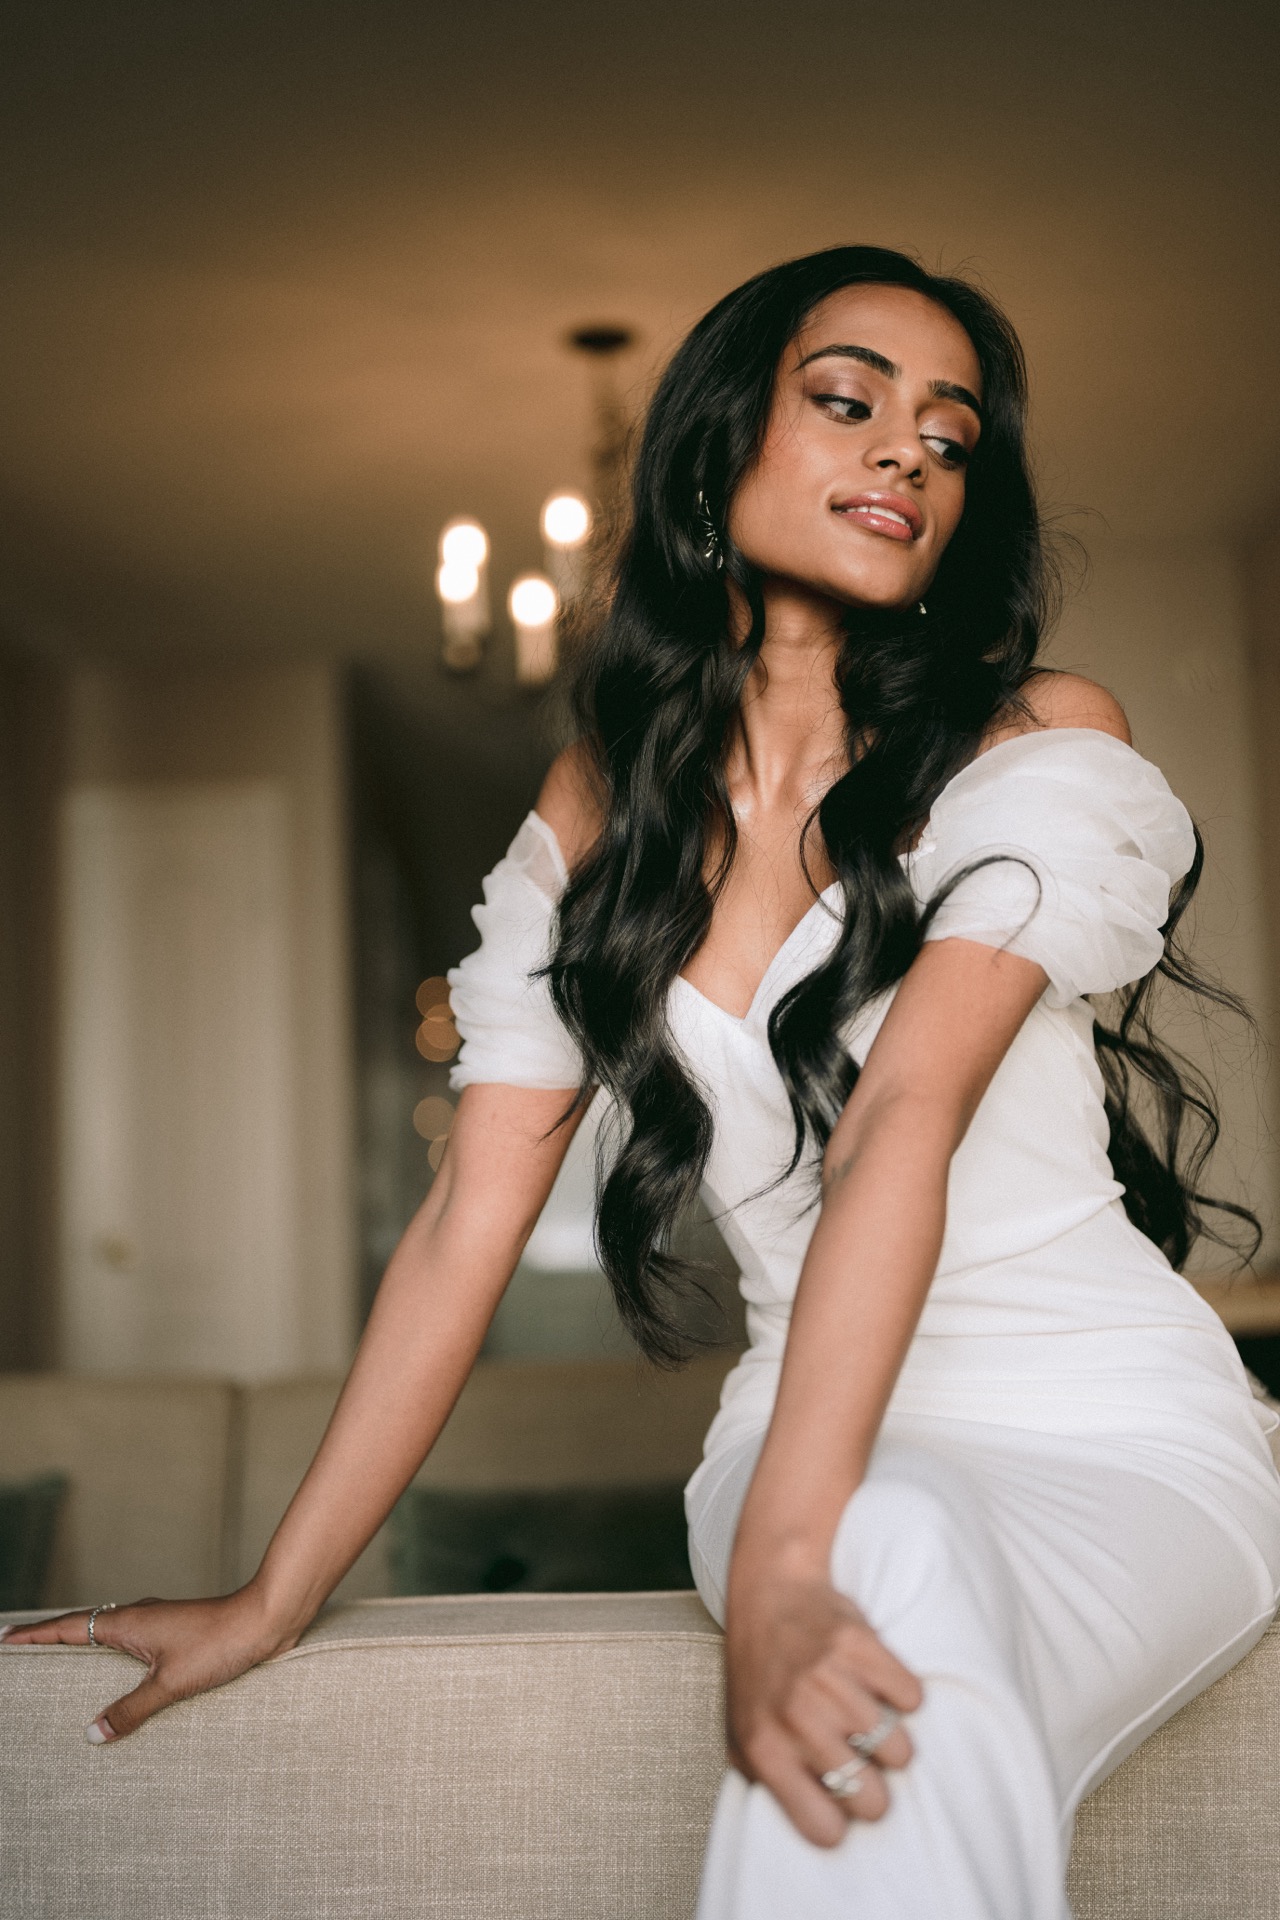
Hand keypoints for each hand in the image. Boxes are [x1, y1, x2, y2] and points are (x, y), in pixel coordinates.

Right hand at [0, 1587, 301, 1741]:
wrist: (266, 1621)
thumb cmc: (220, 1643)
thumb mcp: (171, 1683)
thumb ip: (130, 1710)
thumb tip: (92, 1733)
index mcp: (128, 1622)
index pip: (70, 1627)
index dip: (36, 1635)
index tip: (5, 1638)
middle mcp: (139, 1618)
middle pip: (84, 1629)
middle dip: (52, 1642)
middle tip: (23, 1656)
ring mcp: (158, 1626)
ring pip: (109, 1638)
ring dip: (85, 1652)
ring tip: (61, 1673)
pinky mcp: (177, 1637)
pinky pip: (133, 1649)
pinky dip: (114, 1662)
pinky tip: (119, 1684)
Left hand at [724, 1571, 921, 1846]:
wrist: (769, 1593)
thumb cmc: (758, 1674)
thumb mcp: (740, 1734)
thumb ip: (766, 1783)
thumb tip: (814, 1826)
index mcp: (765, 1747)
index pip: (822, 1827)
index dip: (838, 1825)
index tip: (838, 1806)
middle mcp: (797, 1716)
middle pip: (871, 1800)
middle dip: (876, 1792)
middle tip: (864, 1767)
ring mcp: (830, 1680)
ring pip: (899, 1752)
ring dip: (890, 1742)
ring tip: (867, 1721)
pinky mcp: (860, 1645)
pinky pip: (911, 1698)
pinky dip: (903, 1696)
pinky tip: (877, 1684)